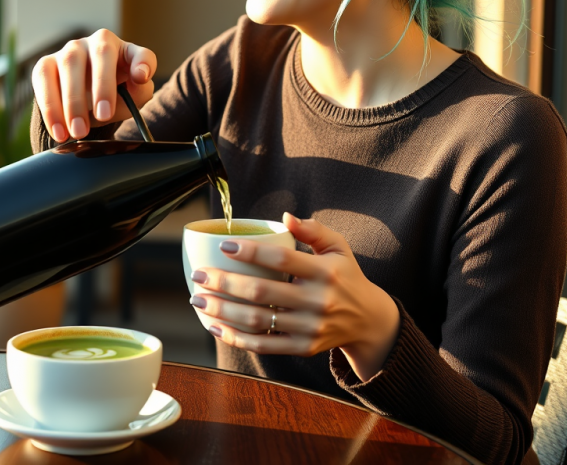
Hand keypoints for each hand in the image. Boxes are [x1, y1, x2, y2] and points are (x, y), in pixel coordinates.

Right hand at [32, 29, 156, 142]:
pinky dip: (50, 107)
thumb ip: (139, 91)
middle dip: (102, 85)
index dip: (142, 64)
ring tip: (78, 132)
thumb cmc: (114, 96)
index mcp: (126, 51)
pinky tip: (58, 130)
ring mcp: (70, 51)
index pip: (141, 54)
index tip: (140, 78)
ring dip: (73, 101)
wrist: (85, 102)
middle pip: (102, 53)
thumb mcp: (131, 98)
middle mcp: (97, 43)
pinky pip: (44, 79)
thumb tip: (138, 80)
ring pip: (70, 64)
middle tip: (103, 117)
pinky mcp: (46, 64)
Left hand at [190, 213, 400, 381]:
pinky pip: (264, 345)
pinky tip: (215, 327)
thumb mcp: (339, 247)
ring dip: (223, 311)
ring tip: (198, 299)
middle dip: (225, 283)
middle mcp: (317, 301)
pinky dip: (236, 338)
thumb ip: (314, 230)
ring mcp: (310, 328)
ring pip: (258, 321)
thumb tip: (286, 217)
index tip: (224, 246)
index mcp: (325, 272)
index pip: (282, 260)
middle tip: (199, 275)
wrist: (368, 320)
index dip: (251, 253)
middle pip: (262, 292)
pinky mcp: (303, 348)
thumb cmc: (346, 276)